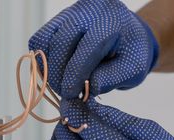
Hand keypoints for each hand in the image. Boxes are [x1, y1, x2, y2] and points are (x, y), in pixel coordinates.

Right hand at [28, 0, 158, 98]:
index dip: (75, 74)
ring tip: (62, 84)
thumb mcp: (132, 70)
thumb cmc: (131, 53)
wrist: (128, 37)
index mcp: (111, 20)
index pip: (87, 46)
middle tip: (67, 94)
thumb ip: (110, 79)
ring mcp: (70, 12)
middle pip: (62, 42)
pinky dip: (44, 59)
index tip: (71, 95)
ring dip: (49, 68)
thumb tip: (85, 90)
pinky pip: (40, 39)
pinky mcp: (58, 19)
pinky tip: (57, 72)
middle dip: (60, 74)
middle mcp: (88, 10)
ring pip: (46, 40)